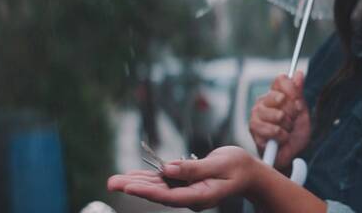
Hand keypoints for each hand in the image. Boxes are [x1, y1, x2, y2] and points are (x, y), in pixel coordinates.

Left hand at [108, 146, 261, 211]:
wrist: (249, 173)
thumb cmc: (239, 167)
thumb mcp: (221, 163)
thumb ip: (194, 168)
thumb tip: (168, 168)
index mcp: (201, 196)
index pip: (170, 196)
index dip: (149, 191)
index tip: (130, 186)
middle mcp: (191, 197)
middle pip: (158, 194)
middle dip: (134, 188)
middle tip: (112, 183)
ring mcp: (187, 193)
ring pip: (157, 187)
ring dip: (136, 183)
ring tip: (114, 181)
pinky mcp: (185, 185)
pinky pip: (163, 181)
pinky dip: (148, 177)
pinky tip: (131, 176)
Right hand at [249, 71, 311, 168]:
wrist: (291, 155)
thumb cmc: (294, 133)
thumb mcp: (301, 111)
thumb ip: (298, 92)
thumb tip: (298, 72)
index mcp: (274, 94)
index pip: (281, 80)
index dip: (293, 91)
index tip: (299, 104)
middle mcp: (263, 101)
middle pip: (281, 97)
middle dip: (292, 113)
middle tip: (291, 122)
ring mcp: (256, 114)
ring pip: (278, 115)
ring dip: (287, 127)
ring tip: (286, 132)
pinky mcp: (253, 128)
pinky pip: (273, 129)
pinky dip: (282, 137)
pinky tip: (281, 140)